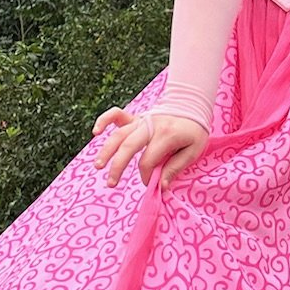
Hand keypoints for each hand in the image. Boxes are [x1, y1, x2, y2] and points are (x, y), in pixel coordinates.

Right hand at [90, 106, 208, 190]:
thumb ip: (176, 167)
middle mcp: (150, 126)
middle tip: (111, 183)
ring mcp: (141, 120)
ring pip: (119, 134)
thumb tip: (161, 186)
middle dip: (118, 166)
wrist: (191, 104)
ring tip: (98, 166)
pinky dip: (104, 120)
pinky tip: (95, 132)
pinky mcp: (135, 118)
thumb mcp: (193, 150)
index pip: (148, 160)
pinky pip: (116, 115)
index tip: (149, 184)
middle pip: (128, 146)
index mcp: (166, 135)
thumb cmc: (194, 130)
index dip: (146, 175)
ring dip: (106, 150)